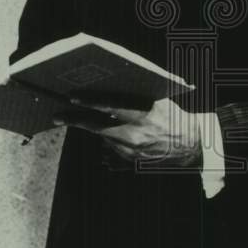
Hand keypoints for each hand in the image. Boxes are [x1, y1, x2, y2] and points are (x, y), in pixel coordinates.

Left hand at [54, 96, 201, 167]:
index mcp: (143, 114)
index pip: (111, 106)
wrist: (190, 146)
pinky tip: (112, 131)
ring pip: (103, 137)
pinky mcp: (130, 160)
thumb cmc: (173, 116)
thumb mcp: (158, 100)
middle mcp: (135, 134)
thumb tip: (109, 88)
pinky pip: (112, 146)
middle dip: (76, 120)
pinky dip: (109, 137)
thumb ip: (135, 96)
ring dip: (94, 128)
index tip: (72, 97)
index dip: (90, 102)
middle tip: (58, 116)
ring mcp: (131, 150)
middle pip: (97, 127)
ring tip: (79, 119)